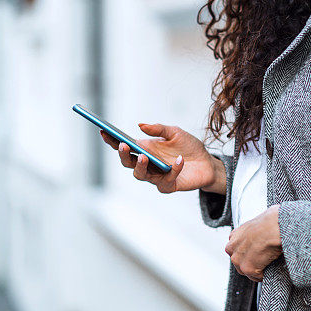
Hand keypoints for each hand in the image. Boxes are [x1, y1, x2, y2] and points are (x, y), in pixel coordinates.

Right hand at [99, 123, 222, 194]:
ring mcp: (156, 176)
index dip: (112, 140)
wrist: (207, 162)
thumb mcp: (175, 132)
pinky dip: (173, 169)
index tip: (103, 131)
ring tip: (144, 156)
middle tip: (124, 146)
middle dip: (123, 155)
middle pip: (128, 163)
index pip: (125, 146)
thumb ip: (159, 129)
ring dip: (140, 166)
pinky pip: (167, 180)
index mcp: (145, 149)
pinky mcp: (169, 185)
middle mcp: (147, 164)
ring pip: (141, 175)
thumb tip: (140, 125)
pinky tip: (179, 160)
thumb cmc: (188, 147)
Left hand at [224, 204, 282, 282]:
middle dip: (250, 262)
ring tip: (268, 262)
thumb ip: (254, 231)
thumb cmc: (271, 221)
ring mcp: (238, 259)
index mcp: (234, 235)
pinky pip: (256, 277)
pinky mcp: (247, 268)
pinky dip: (264, 274)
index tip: (256, 252)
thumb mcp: (258, 222)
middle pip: (238, 262)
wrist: (275, 226)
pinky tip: (271, 265)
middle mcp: (232, 247)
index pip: (236, 249)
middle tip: (263, 259)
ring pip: (246, 271)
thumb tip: (264, 231)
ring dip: (257, 269)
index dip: (247, 252)